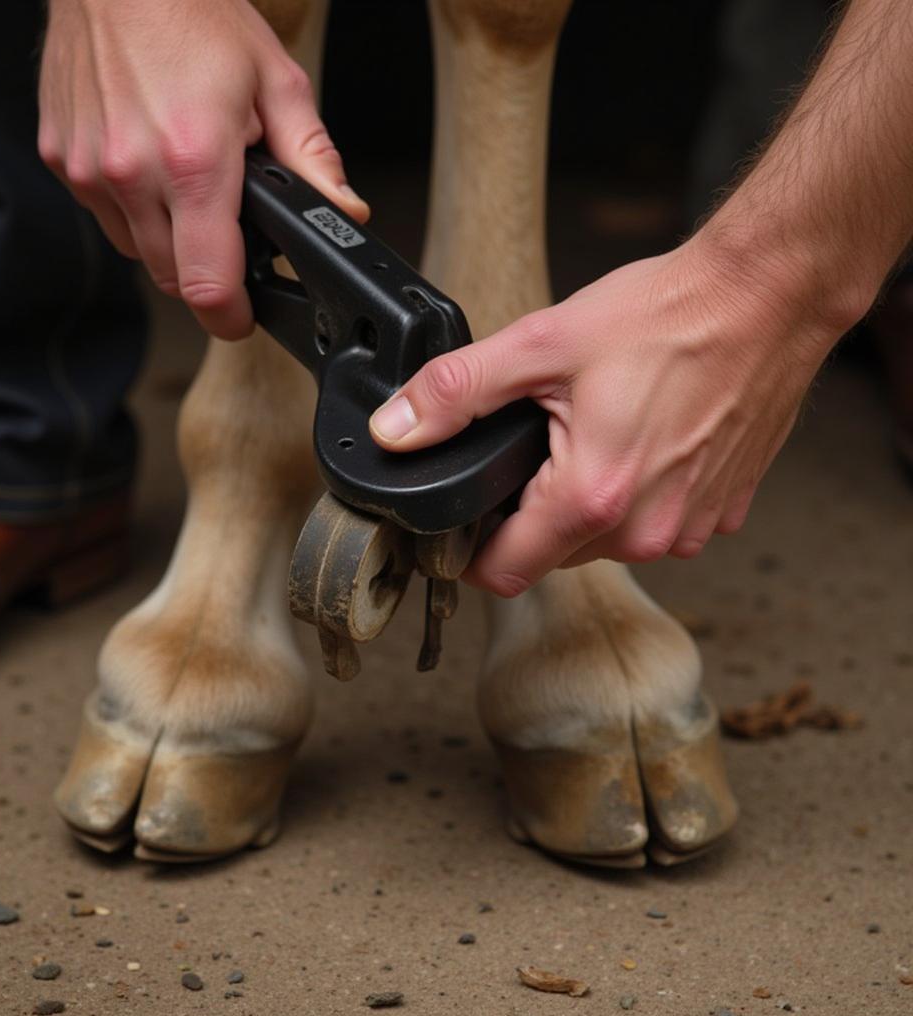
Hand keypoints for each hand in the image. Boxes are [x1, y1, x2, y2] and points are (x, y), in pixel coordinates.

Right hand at [38, 0, 367, 338]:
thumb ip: (314, 161)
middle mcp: (132, 171)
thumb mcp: (277, 82)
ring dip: (169, 240)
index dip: (231, 316)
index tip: (244, 316)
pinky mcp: (59, 159)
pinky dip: (133, 208)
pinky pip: (106, 216)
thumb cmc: (193, 13)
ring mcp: (88, 168)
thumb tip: (345, 214)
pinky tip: (150, 162)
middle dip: (207, 273)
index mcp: (195, 160)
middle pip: (173, 280)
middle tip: (229, 230)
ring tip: (189, 183)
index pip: (207, 284)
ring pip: (139, 252)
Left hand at [368, 239, 840, 596]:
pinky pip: (654, 526)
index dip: (469, 554)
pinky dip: (636, 497)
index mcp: (593, 498)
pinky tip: (642, 442)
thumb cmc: (666, 316)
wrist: (768, 296)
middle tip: (532, 451)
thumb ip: (454, 394)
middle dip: (528, 518)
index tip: (463, 524)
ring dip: (583, 507)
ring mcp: (688, 527)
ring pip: (603, 544)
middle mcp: (646, 530)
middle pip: (552, 557)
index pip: (503, 574)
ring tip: (589, 436)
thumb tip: (393, 430)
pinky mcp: (719, 513)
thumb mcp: (539, 345)